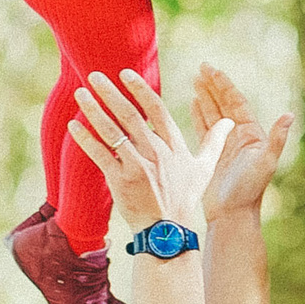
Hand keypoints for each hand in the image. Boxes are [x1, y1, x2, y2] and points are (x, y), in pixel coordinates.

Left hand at [69, 69, 232, 235]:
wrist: (167, 230)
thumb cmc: (184, 197)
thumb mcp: (204, 167)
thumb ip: (214, 141)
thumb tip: (230, 121)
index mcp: (173, 145)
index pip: (156, 109)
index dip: (140, 89)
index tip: (125, 73)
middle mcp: (155, 152)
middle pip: (130, 115)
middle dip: (110, 93)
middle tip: (94, 74)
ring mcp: (137, 166)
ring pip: (112, 132)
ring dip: (94, 110)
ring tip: (80, 93)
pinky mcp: (120, 180)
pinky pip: (100, 155)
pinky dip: (86, 139)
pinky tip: (74, 125)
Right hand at [193, 63, 293, 220]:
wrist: (232, 215)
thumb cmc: (249, 191)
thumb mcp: (266, 163)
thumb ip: (277, 138)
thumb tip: (289, 115)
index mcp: (252, 134)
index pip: (235, 102)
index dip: (222, 84)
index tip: (210, 69)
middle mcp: (240, 136)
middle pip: (224, 104)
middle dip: (212, 85)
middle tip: (200, 67)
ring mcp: (226, 144)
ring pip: (214, 113)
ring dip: (205, 96)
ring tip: (194, 80)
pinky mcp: (213, 154)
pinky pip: (205, 128)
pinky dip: (199, 114)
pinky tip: (192, 102)